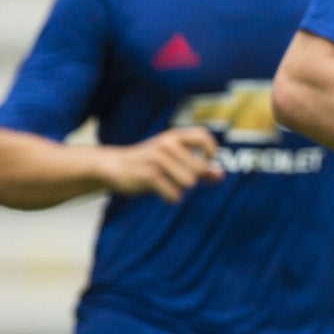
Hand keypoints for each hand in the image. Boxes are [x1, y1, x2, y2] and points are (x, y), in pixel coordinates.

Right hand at [104, 127, 222, 203]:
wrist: (113, 166)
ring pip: (189, 183)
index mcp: (174, 137)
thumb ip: (197, 165)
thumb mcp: (172, 158)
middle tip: (174, 177)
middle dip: (193, 179)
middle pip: (200, 168)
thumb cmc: (148, 162)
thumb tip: (220, 175)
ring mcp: (158, 159)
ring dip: (180, 189)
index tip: (207, 160)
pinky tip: (159, 191)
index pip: (203, 136)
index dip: (211, 149)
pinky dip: (170, 198)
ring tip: (165, 183)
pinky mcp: (149, 175)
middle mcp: (167, 145)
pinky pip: (174, 194)